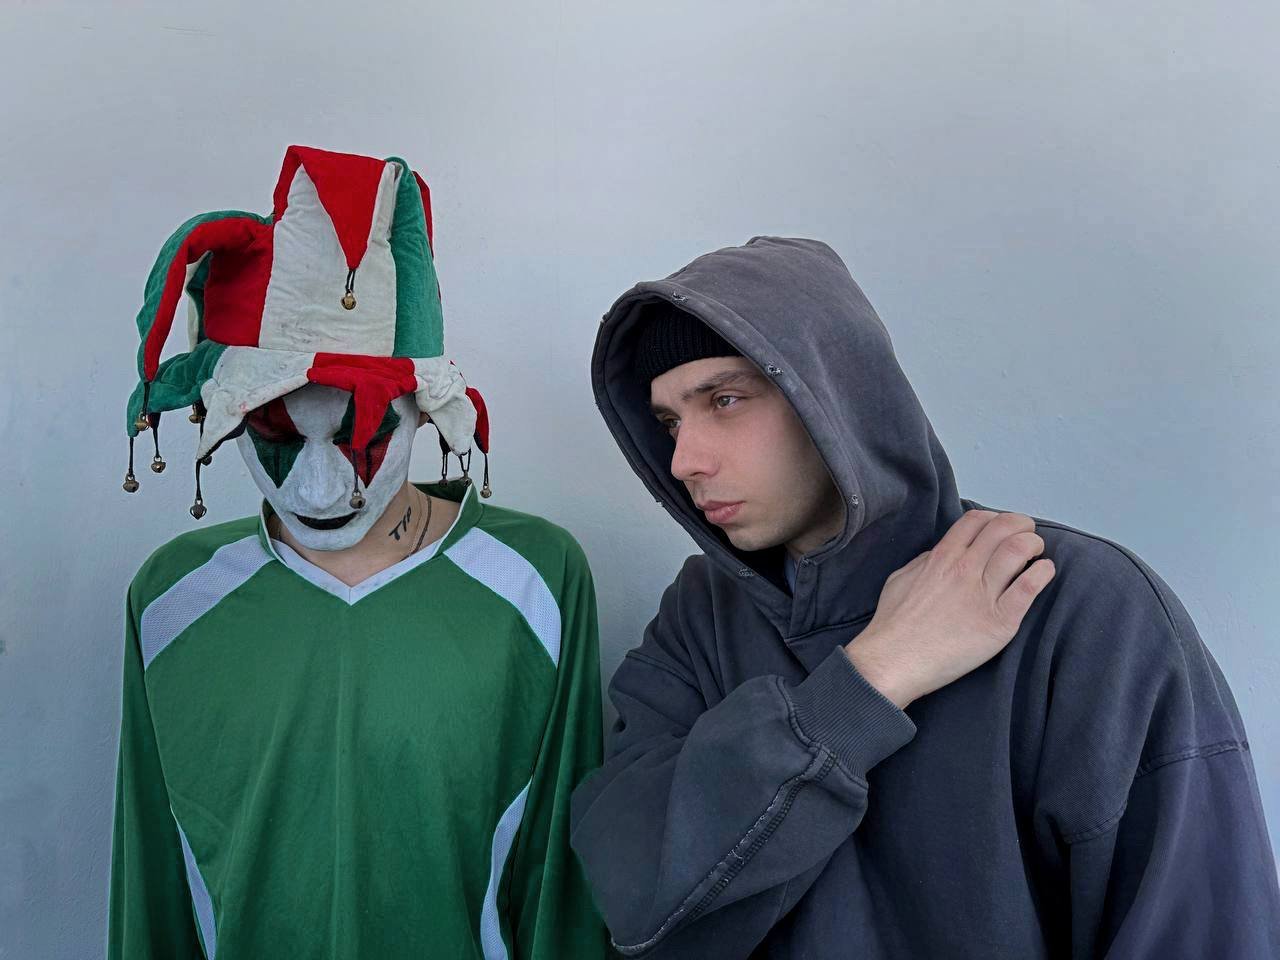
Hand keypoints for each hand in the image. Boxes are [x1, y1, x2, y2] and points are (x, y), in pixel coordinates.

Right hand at [844, 510, 1054, 708]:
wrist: (894, 661)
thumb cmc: (893, 625)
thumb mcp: (900, 579)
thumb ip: (924, 562)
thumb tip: (941, 554)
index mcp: (941, 558)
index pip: (977, 520)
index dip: (996, 519)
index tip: (1002, 529)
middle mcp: (963, 569)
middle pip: (1003, 527)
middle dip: (1022, 526)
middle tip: (1027, 537)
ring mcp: (981, 594)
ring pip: (1019, 549)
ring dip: (1034, 545)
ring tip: (1036, 555)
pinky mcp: (998, 622)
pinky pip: (1029, 587)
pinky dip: (1043, 573)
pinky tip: (1043, 572)